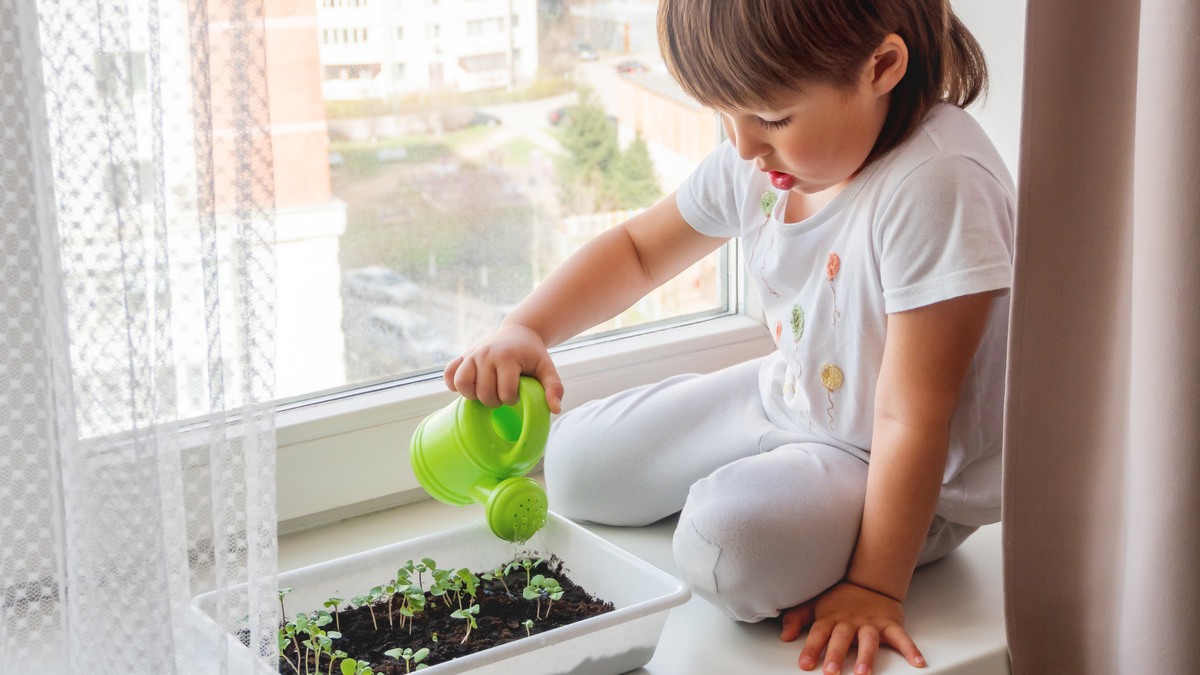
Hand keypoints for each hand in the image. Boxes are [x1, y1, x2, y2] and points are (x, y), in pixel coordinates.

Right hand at [443, 324, 563, 413]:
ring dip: (474, 396)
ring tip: (486, 392)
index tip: (518, 393)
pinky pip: (449, 374)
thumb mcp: (547, 368)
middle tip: (503, 394)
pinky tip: (468, 387)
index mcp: (507, 358)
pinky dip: (454, 384)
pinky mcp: (463, 356)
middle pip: (484, 393)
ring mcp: (472, 354)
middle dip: (495, 401)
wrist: (519, 332)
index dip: (513, 399)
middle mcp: (486, 355)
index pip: (505, 393)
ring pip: (462, 385)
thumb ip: (554, 387)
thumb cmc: (533, 354)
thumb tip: (555, 410)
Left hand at [780, 582, 924, 674]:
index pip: (818, 634)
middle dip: (835, 655)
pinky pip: (901, 637)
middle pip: (841, 639)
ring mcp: (871, 623)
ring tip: (862, 673)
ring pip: (869, 640)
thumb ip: (797, 618)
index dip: (810, 648)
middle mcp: (850, 621)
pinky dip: (911, 649)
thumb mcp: (814, 604)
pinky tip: (918, 663)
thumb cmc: (839, 598)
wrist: (869, 580)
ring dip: (866, 657)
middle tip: (830, 673)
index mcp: (830, 617)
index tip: (804, 665)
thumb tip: (784, 636)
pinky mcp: (890, 624)